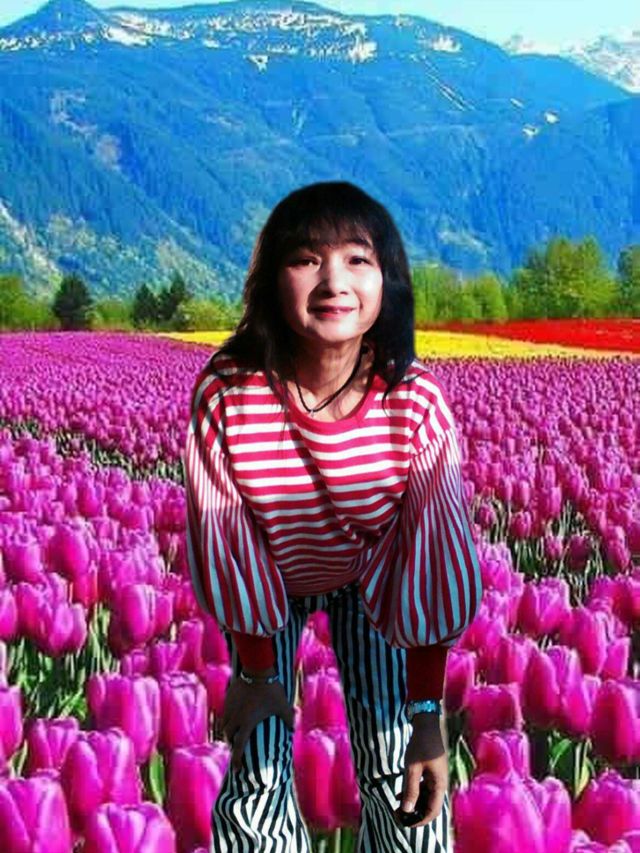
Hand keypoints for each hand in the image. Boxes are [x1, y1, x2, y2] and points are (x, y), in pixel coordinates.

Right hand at [220, 675, 295, 772]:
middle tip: (237, 749)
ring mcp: (230, 707)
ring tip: (233, 734)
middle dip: (232, 744)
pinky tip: (234, 716)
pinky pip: (225, 712)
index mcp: (247, 723)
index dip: (237, 760)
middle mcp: (235, 718)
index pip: (239, 747)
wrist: (257, 669)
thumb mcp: (283, 705)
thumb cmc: (271, 689)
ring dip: (228, 732)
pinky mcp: (227, 697)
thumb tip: (293, 728)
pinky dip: (228, 718)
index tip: (237, 770)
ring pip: (224, 725)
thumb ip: (288, 718)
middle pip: (229, 737)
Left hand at [394, 714, 447, 829]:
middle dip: (415, 813)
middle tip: (398, 815)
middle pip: (430, 806)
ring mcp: (437, 777)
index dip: (420, 820)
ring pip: (426, 797)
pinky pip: (424, 788)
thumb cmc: (421, 744)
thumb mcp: (412, 768)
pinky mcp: (432, 771)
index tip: (405, 823)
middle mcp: (441, 783)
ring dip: (413, 803)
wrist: (427, 724)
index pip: (432, 811)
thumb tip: (406, 810)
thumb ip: (410, 789)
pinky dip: (414, 792)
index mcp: (440, 785)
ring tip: (397, 806)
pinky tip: (400, 794)